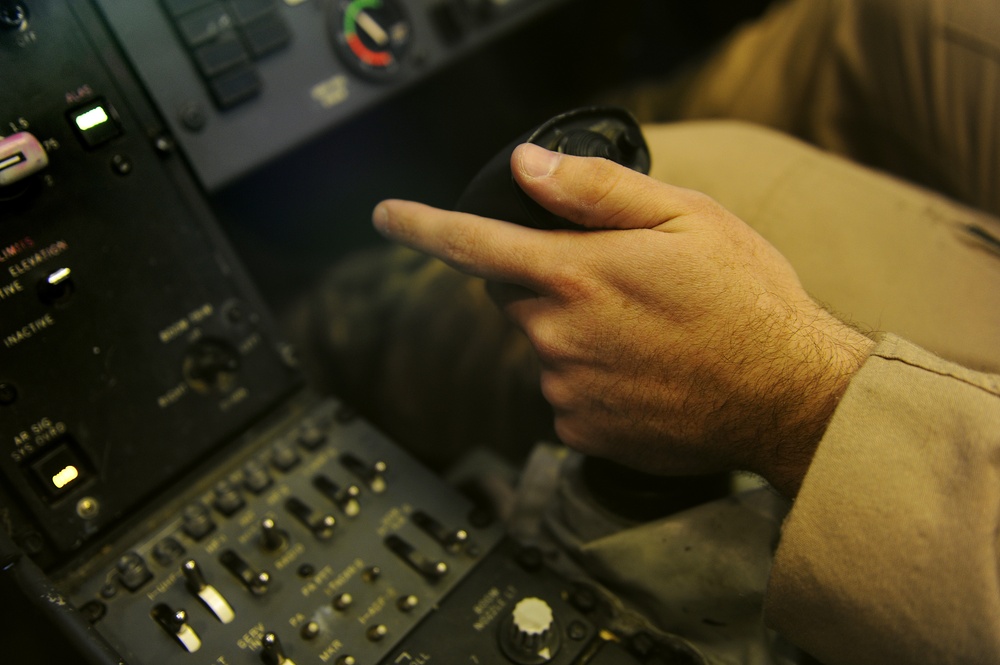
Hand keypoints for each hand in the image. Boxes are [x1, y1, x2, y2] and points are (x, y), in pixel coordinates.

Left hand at [373, 143, 873, 495]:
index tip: (389, 216)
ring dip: (577, 334)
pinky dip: (592, 379)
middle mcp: (558, 334)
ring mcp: (567, 388)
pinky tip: (644, 373)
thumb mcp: (687, 218)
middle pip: (516, 297)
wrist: (789, 397)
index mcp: (577, 272)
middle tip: (621, 287)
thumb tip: (533, 167)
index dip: (423, 226)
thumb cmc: (747, 301)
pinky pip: (565, 392)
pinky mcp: (581, 430)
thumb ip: (597, 190)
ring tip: (648, 335)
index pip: (473, 244)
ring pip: (545, 347)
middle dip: (551, 284)